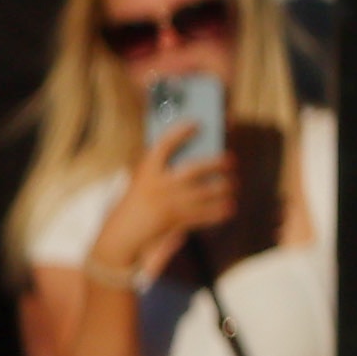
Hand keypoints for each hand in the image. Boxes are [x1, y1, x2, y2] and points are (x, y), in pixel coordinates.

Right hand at [90, 120, 238, 276]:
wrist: (124, 232)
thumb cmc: (138, 200)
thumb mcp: (144, 179)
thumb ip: (165, 167)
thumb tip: (200, 155)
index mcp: (147, 170)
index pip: (163, 145)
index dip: (180, 132)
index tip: (196, 124)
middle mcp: (159, 184)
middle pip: (194, 169)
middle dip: (217, 163)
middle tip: (231, 160)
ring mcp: (168, 203)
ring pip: (205, 193)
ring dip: (224, 189)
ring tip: (233, 185)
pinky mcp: (177, 220)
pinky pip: (205, 214)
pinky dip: (220, 210)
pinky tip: (229, 207)